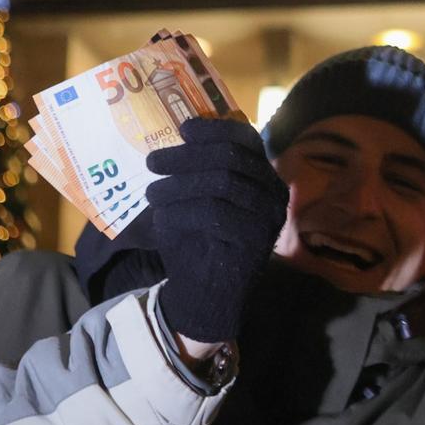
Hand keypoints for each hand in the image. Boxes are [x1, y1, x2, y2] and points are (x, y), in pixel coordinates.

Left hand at [148, 117, 288, 345]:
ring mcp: (268, 216)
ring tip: (151, 193)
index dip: (214, 129)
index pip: (245, 139)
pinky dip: (181, 211)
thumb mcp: (198, 197)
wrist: (207, 295)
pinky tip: (162, 218)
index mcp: (263, 176)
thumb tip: (177, 138)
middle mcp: (273, 192)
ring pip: (221, 182)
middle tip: (152, 161)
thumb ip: (198, 169)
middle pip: (230, 156)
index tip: (184, 129)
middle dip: (186, 156)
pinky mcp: (255, 238)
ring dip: (178, 184)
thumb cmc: (199, 241)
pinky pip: (213, 213)